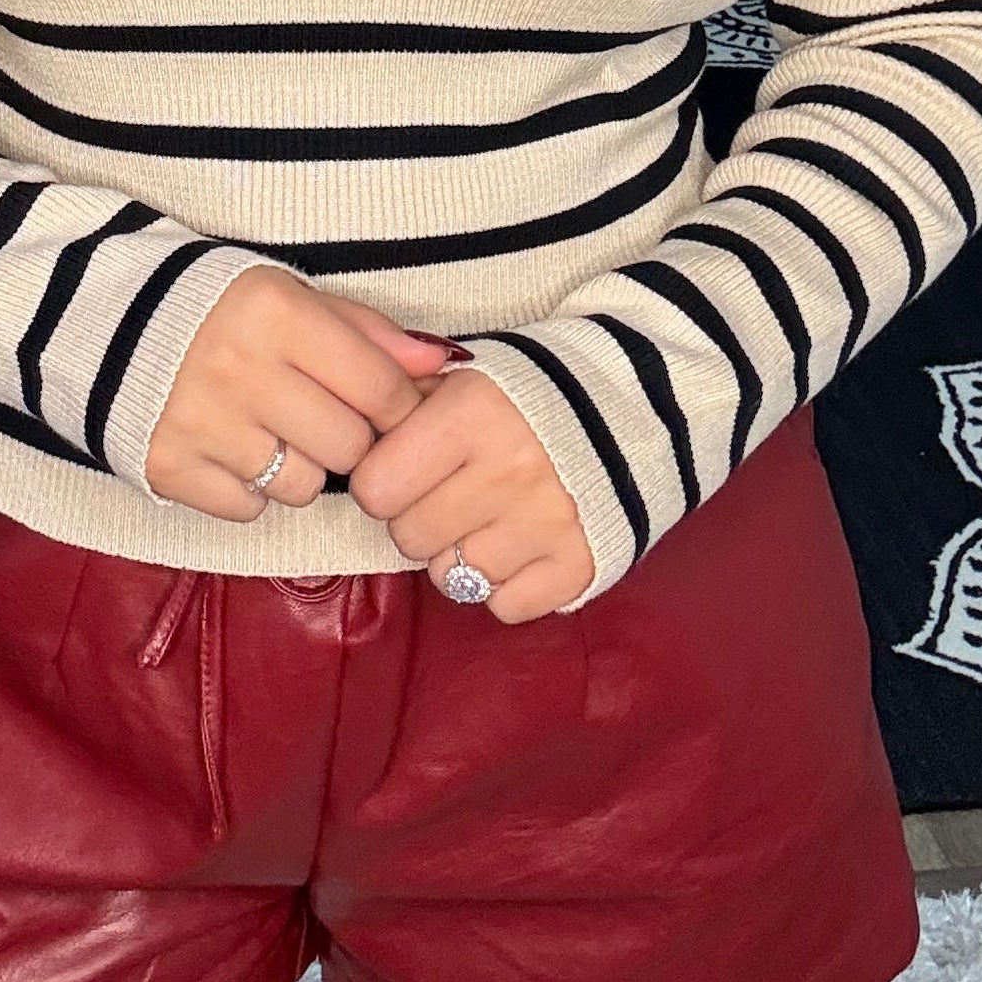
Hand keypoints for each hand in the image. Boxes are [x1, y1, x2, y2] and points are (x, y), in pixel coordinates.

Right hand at [146, 269, 452, 518]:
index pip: (380, 388)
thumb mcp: (292, 296)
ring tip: (270, 430)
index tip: (390, 411)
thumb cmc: (220, 307)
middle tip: (321, 417)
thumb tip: (441, 363)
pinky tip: (232, 448)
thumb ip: (366, 332)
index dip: (399, 408)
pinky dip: (250, 488)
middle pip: (348, 447)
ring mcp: (201, 422)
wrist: (107, 321)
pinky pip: (249, 508)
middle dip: (347, 439)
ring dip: (299, 467)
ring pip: (302, 486)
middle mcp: (240, 367)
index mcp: (277, 312)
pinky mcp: (168, 466)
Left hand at [349, 367, 595, 622]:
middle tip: (449, 494)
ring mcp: (547, 523)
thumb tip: (352, 418)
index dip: (384, 481)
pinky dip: (505, 585)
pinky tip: (518, 545)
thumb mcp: (464, 375)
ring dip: (460, 555)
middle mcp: (508, 470)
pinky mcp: (579, 566)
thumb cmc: (525, 393)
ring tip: (486, 518)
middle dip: (418, 518)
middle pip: (409, 537)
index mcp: (472, 413)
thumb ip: (403, 393)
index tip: (406, 469)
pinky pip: (505, 607)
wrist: (629, 408)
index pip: (375, 487)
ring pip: (452, 579)